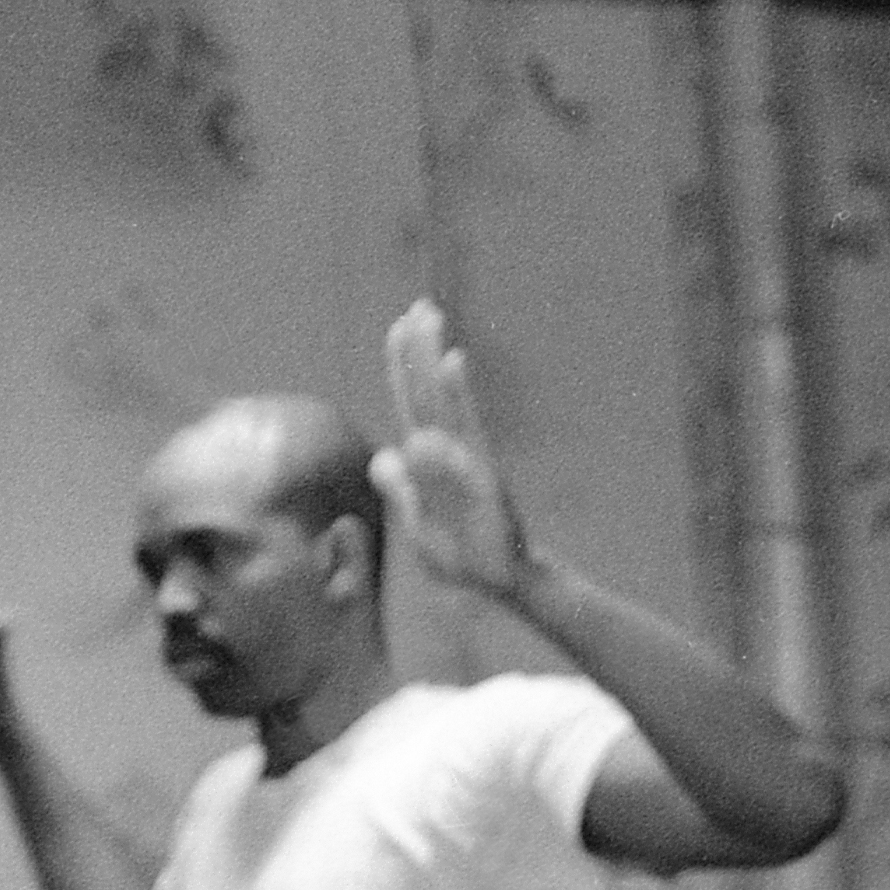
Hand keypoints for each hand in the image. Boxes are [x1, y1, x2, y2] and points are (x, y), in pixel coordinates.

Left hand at [372, 299, 534, 602]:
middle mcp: (450, 452)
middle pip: (426, 393)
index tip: (400, 327)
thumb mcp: (418, 530)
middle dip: (419, 350)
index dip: (403, 369)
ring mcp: (468, 458)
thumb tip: (386, 454)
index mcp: (430, 464)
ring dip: (432, 358)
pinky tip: (453, 363)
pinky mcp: (484, 472)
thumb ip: (400, 494)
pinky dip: (459, 396)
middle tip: (418, 305)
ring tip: (429, 318)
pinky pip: (466, 427)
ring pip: (444, 399)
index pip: (411, 405)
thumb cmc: (463, 559)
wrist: (504, 584)